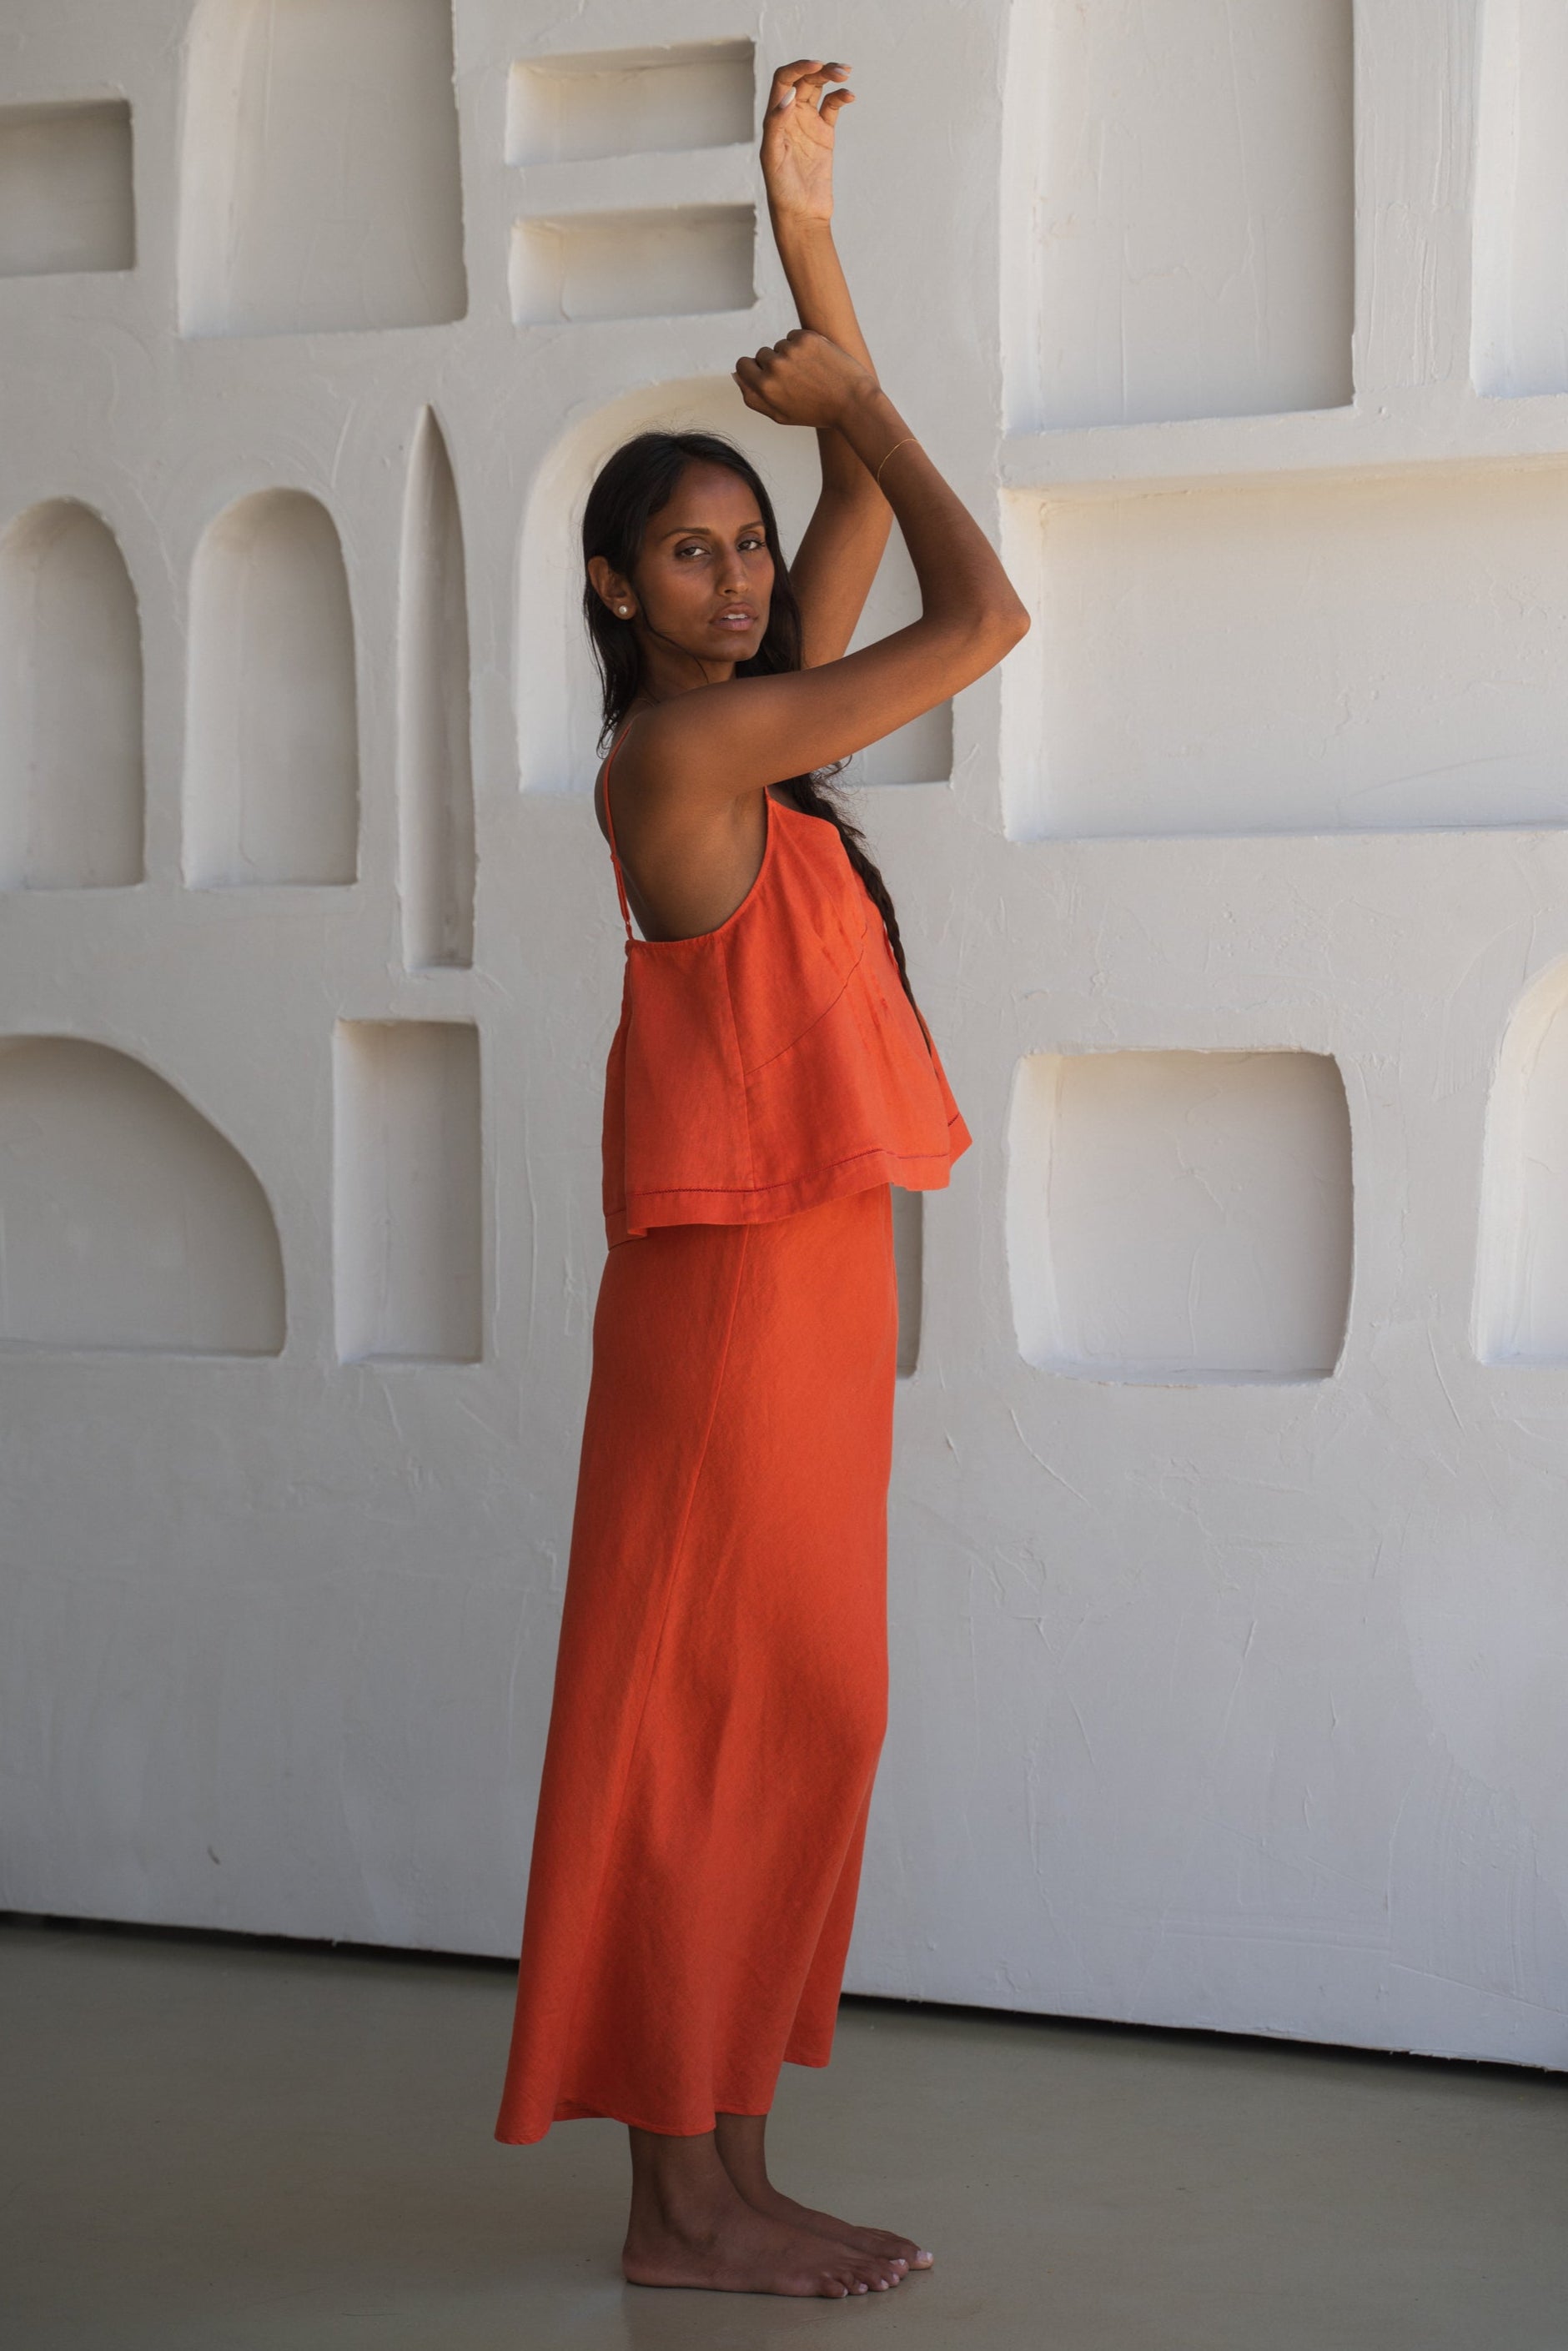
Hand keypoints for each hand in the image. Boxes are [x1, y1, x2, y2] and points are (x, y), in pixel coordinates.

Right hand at [734, 327, 875, 429]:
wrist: (853, 402)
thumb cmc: (817, 412)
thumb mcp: (781, 415)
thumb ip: (754, 397)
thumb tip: (737, 375)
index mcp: (764, 388)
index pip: (742, 364)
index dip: (753, 369)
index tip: (767, 374)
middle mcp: (774, 367)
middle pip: (761, 354)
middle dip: (774, 363)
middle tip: (797, 380)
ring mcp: (790, 351)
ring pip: (780, 345)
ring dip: (791, 355)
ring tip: (811, 373)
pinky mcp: (806, 338)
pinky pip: (794, 336)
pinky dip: (804, 345)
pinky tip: (818, 362)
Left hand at [759, 58, 852, 223]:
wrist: (801, 214)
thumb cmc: (781, 190)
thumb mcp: (773, 156)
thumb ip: (777, 123)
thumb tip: (790, 94)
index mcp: (775, 117)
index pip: (784, 80)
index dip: (799, 67)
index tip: (816, 65)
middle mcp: (790, 116)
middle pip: (805, 80)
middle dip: (821, 69)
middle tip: (840, 71)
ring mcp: (808, 124)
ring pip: (819, 88)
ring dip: (832, 76)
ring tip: (846, 74)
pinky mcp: (824, 134)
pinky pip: (833, 107)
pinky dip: (841, 98)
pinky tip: (849, 96)